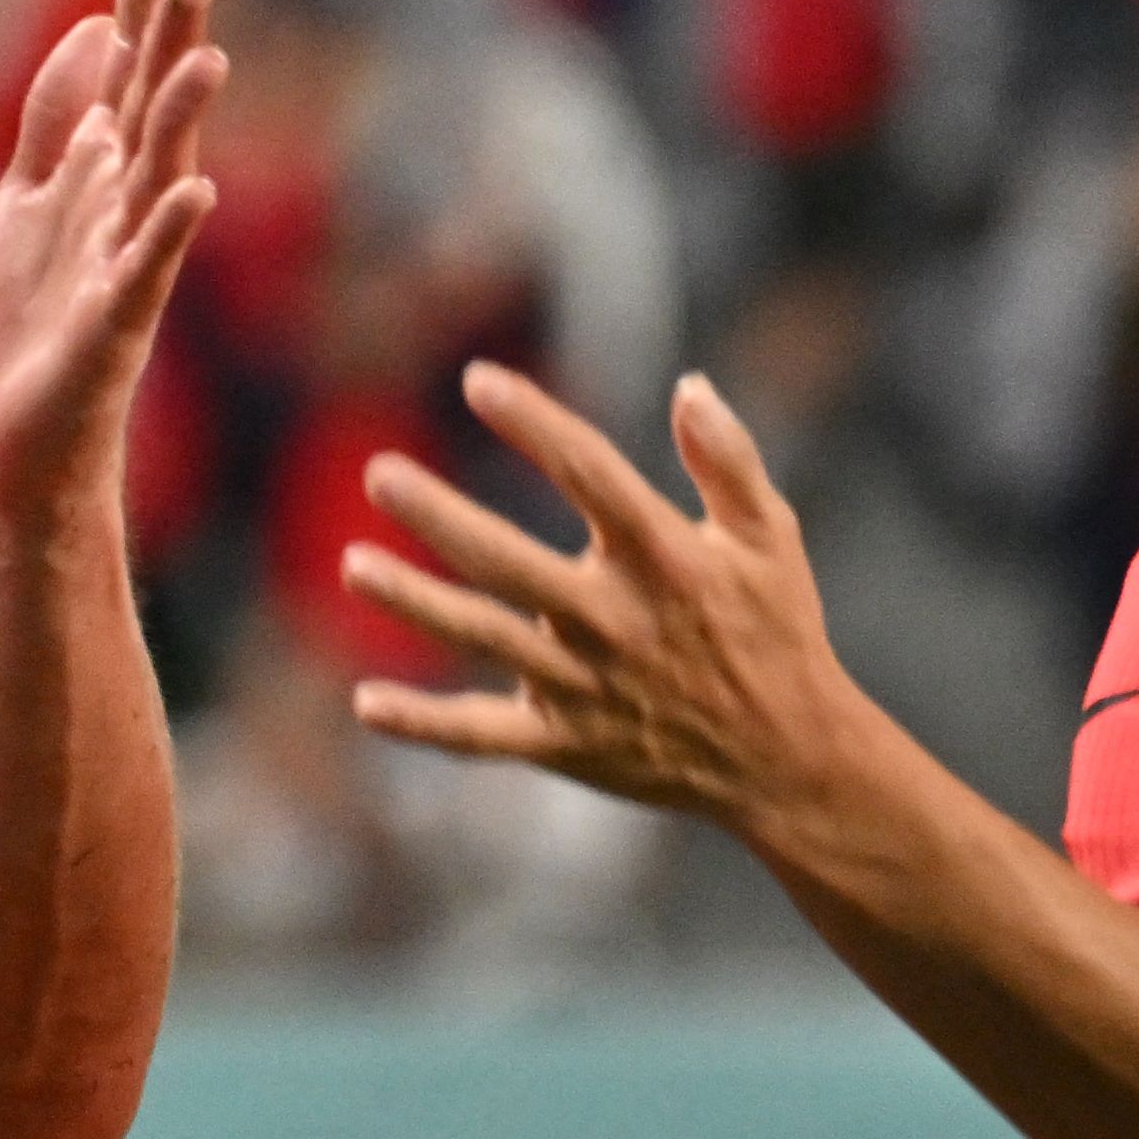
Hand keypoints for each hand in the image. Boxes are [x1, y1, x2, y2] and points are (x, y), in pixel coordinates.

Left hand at [0, 0, 223, 522]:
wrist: (22, 442)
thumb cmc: (30, 327)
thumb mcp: (26, 201)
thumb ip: (54, 120)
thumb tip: (93, 32)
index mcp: (102, 172)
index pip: (128, 63)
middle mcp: (126, 206)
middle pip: (154, 104)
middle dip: (171, 37)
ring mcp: (125, 265)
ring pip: (161, 177)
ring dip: (182, 119)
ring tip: (205, 57)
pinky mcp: (111, 327)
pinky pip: (147, 273)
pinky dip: (167, 233)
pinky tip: (192, 190)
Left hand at [343, 362, 858, 836]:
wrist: (787, 759)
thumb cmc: (777, 631)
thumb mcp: (770, 538)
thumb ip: (729, 460)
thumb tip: (689, 385)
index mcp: (665, 558)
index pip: (589, 474)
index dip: (533, 423)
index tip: (478, 380)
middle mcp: (613, 618)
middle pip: (508, 559)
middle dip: (440, 516)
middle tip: (378, 474)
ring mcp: (582, 684)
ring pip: (483, 637)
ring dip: (413, 603)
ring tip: (351, 564)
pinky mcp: (564, 741)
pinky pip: (482, 735)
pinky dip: (424, 724)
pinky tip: (366, 702)